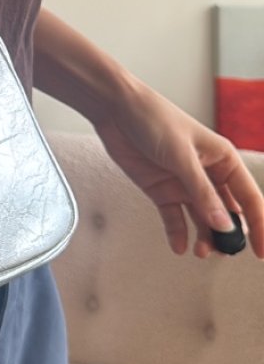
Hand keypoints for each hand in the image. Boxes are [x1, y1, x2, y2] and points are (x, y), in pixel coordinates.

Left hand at [88, 80, 263, 259]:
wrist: (114, 110)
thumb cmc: (153, 120)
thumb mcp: (181, 156)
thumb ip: (202, 192)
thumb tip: (225, 226)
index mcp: (223, 159)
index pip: (249, 198)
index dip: (259, 225)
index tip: (260, 253)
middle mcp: (207, 174)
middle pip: (226, 213)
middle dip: (228, 235)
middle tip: (223, 252)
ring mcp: (184, 184)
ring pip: (202, 219)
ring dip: (204, 237)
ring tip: (200, 252)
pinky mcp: (161, 190)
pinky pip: (174, 218)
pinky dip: (178, 233)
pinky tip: (179, 247)